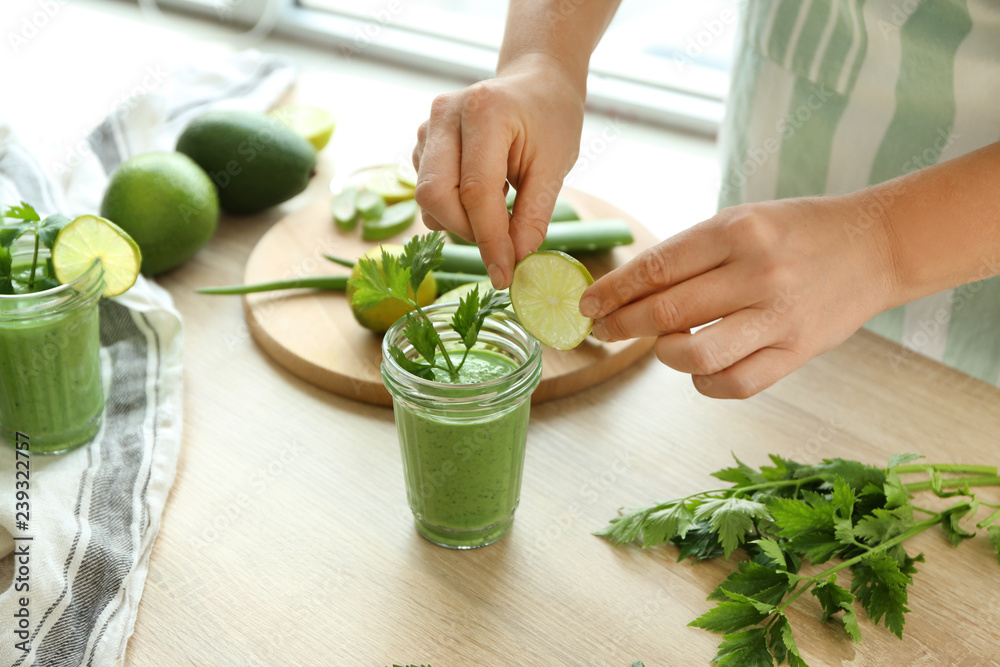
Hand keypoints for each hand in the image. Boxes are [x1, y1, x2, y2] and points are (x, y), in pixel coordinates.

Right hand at [412, 55, 584, 288]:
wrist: (536, 83)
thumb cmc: (551, 119)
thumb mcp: (555, 166)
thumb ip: (533, 215)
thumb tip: (514, 259)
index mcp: (485, 112)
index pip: (476, 191)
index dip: (489, 239)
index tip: (505, 274)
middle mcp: (445, 114)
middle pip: (435, 195)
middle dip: (468, 231)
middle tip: (503, 244)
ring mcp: (428, 126)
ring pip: (427, 197)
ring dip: (461, 221)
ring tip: (500, 209)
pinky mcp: (422, 142)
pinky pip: (427, 190)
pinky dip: (454, 208)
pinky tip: (484, 195)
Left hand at [579, 195, 900, 397]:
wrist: (876, 246)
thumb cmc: (797, 231)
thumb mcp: (742, 220)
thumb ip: (691, 253)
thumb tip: (628, 290)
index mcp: (737, 231)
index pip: (656, 268)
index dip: (613, 291)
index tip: (589, 304)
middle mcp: (757, 272)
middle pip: (666, 311)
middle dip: (621, 324)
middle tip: (602, 329)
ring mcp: (779, 316)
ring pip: (696, 354)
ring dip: (663, 354)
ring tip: (659, 345)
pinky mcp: (798, 352)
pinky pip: (735, 383)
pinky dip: (704, 383)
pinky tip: (698, 370)